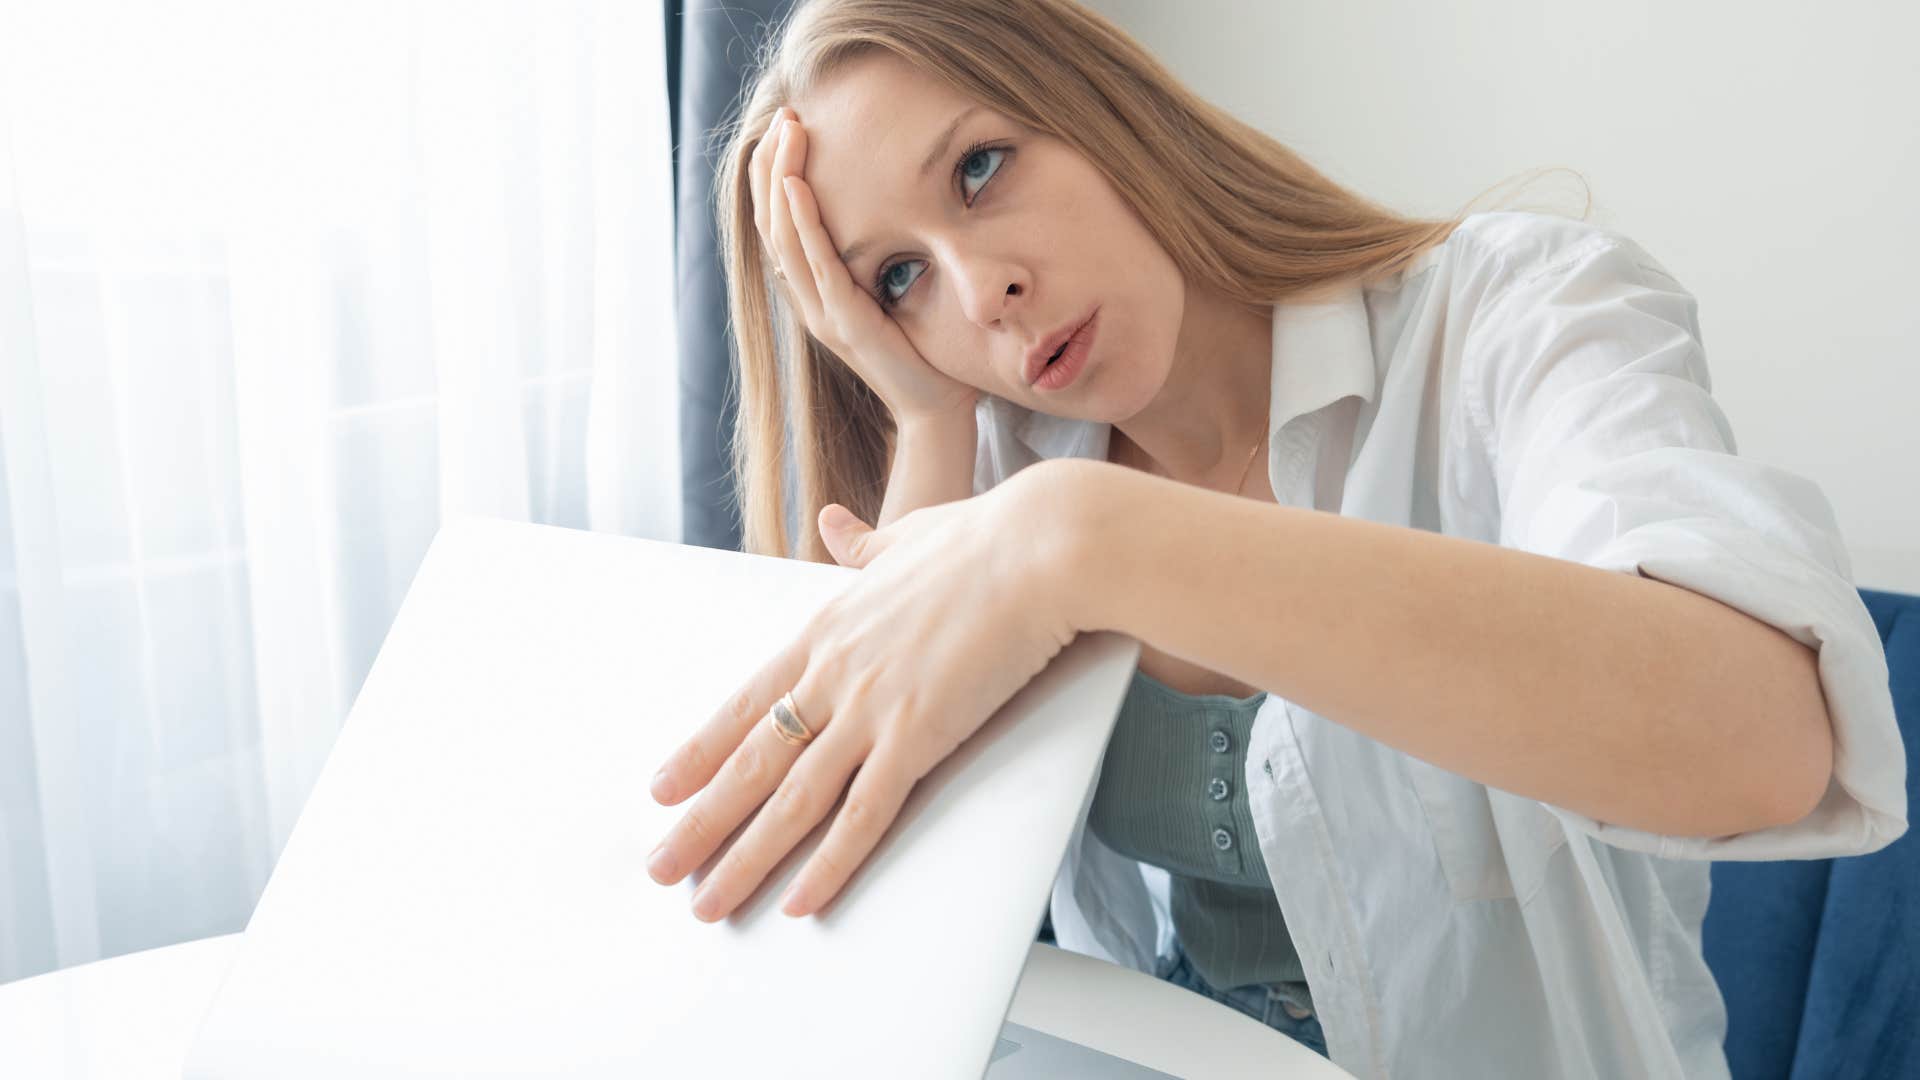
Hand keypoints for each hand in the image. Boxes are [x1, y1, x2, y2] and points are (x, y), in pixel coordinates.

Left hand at [644, 473, 1078, 920]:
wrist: (1039, 549)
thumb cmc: (984, 541)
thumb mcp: (905, 537)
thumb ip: (864, 546)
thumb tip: (835, 524)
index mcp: (826, 630)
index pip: (746, 705)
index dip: (701, 752)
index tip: (663, 790)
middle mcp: (834, 674)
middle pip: (752, 763)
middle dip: (701, 824)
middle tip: (661, 868)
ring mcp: (871, 709)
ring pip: (793, 800)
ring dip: (746, 858)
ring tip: (709, 903)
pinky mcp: (919, 737)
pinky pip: (864, 815)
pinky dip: (830, 863)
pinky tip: (801, 899)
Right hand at [752, 106, 979, 422]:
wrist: (935, 412)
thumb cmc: (926, 355)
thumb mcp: (896, 295)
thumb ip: (881, 261)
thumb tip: (895, 212)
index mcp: (815, 294)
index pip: (779, 225)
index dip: (774, 176)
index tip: (785, 130)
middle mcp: (808, 302)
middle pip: (771, 222)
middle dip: (772, 165)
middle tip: (783, 116)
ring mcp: (821, 313)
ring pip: (784, 235)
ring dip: (781, 178)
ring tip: (787, 133)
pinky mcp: (844, 321)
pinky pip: (815, 263)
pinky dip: (802, 222)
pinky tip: (796, 185)